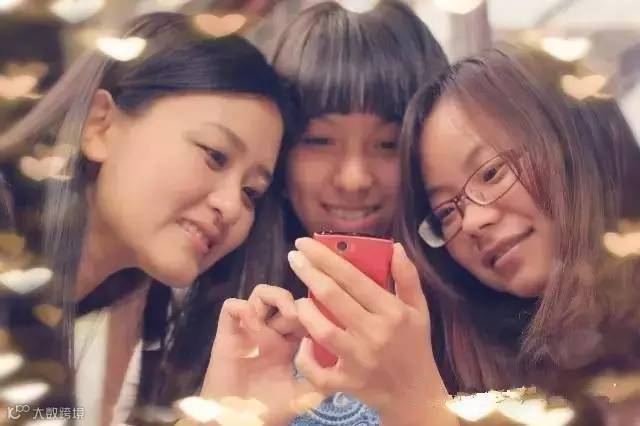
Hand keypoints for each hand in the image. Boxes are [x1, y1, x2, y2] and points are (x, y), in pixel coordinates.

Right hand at [200, 284, 317, 424]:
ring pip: (260, 294)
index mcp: (288, 343)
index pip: (304, 314)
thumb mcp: (303, 396)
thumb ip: (321, 379)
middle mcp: (269, 332)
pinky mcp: (227, 334)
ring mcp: (248, 331)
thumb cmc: (268, 410)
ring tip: (287, 313)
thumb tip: (335, 359)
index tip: (325, 321)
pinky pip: (231, 307)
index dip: (314, 312)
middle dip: (298, 304)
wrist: (238, 423)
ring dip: (275, 296)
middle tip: (307, 317)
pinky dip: (242, 307)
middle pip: (284, 299)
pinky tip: (255, 323)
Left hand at [288, 238, 453, 424]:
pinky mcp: (347, 383)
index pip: (353, 278)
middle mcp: (374, 334)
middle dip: (308, 273)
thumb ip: (408, 277)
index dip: (325, 258)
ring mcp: (359, 360)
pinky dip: (305, 358)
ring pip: (321, 331)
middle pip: (333, 297)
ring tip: (297, 300)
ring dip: (304, 311)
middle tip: (294, 257)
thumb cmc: (415, 346)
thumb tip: (395, 247)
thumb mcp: (420, 309)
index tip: (305, 243)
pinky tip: (302, 344)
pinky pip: (317, 371)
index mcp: (391, 312)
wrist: (416, 394)